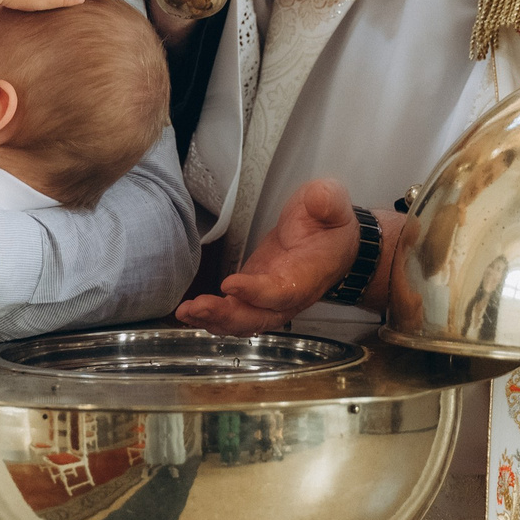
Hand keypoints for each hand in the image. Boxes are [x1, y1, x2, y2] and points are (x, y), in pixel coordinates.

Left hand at [176, 179, 357, 334]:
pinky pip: (233, 313)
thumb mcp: (332, 205)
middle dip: (227, 316)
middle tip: (198, 307)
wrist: (330, 244)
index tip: (231, 283)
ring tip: (187, 312)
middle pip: (258, 317)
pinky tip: (187, 312)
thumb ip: (328, 201)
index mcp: (307, 276)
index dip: (257, 292)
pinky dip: (210, 316)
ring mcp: (268, 300)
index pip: (282, 292)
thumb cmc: (328, 226)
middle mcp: (288, 297)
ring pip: (243, 320)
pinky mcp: (251, 296)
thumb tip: (320, 199)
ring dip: (213, 320)